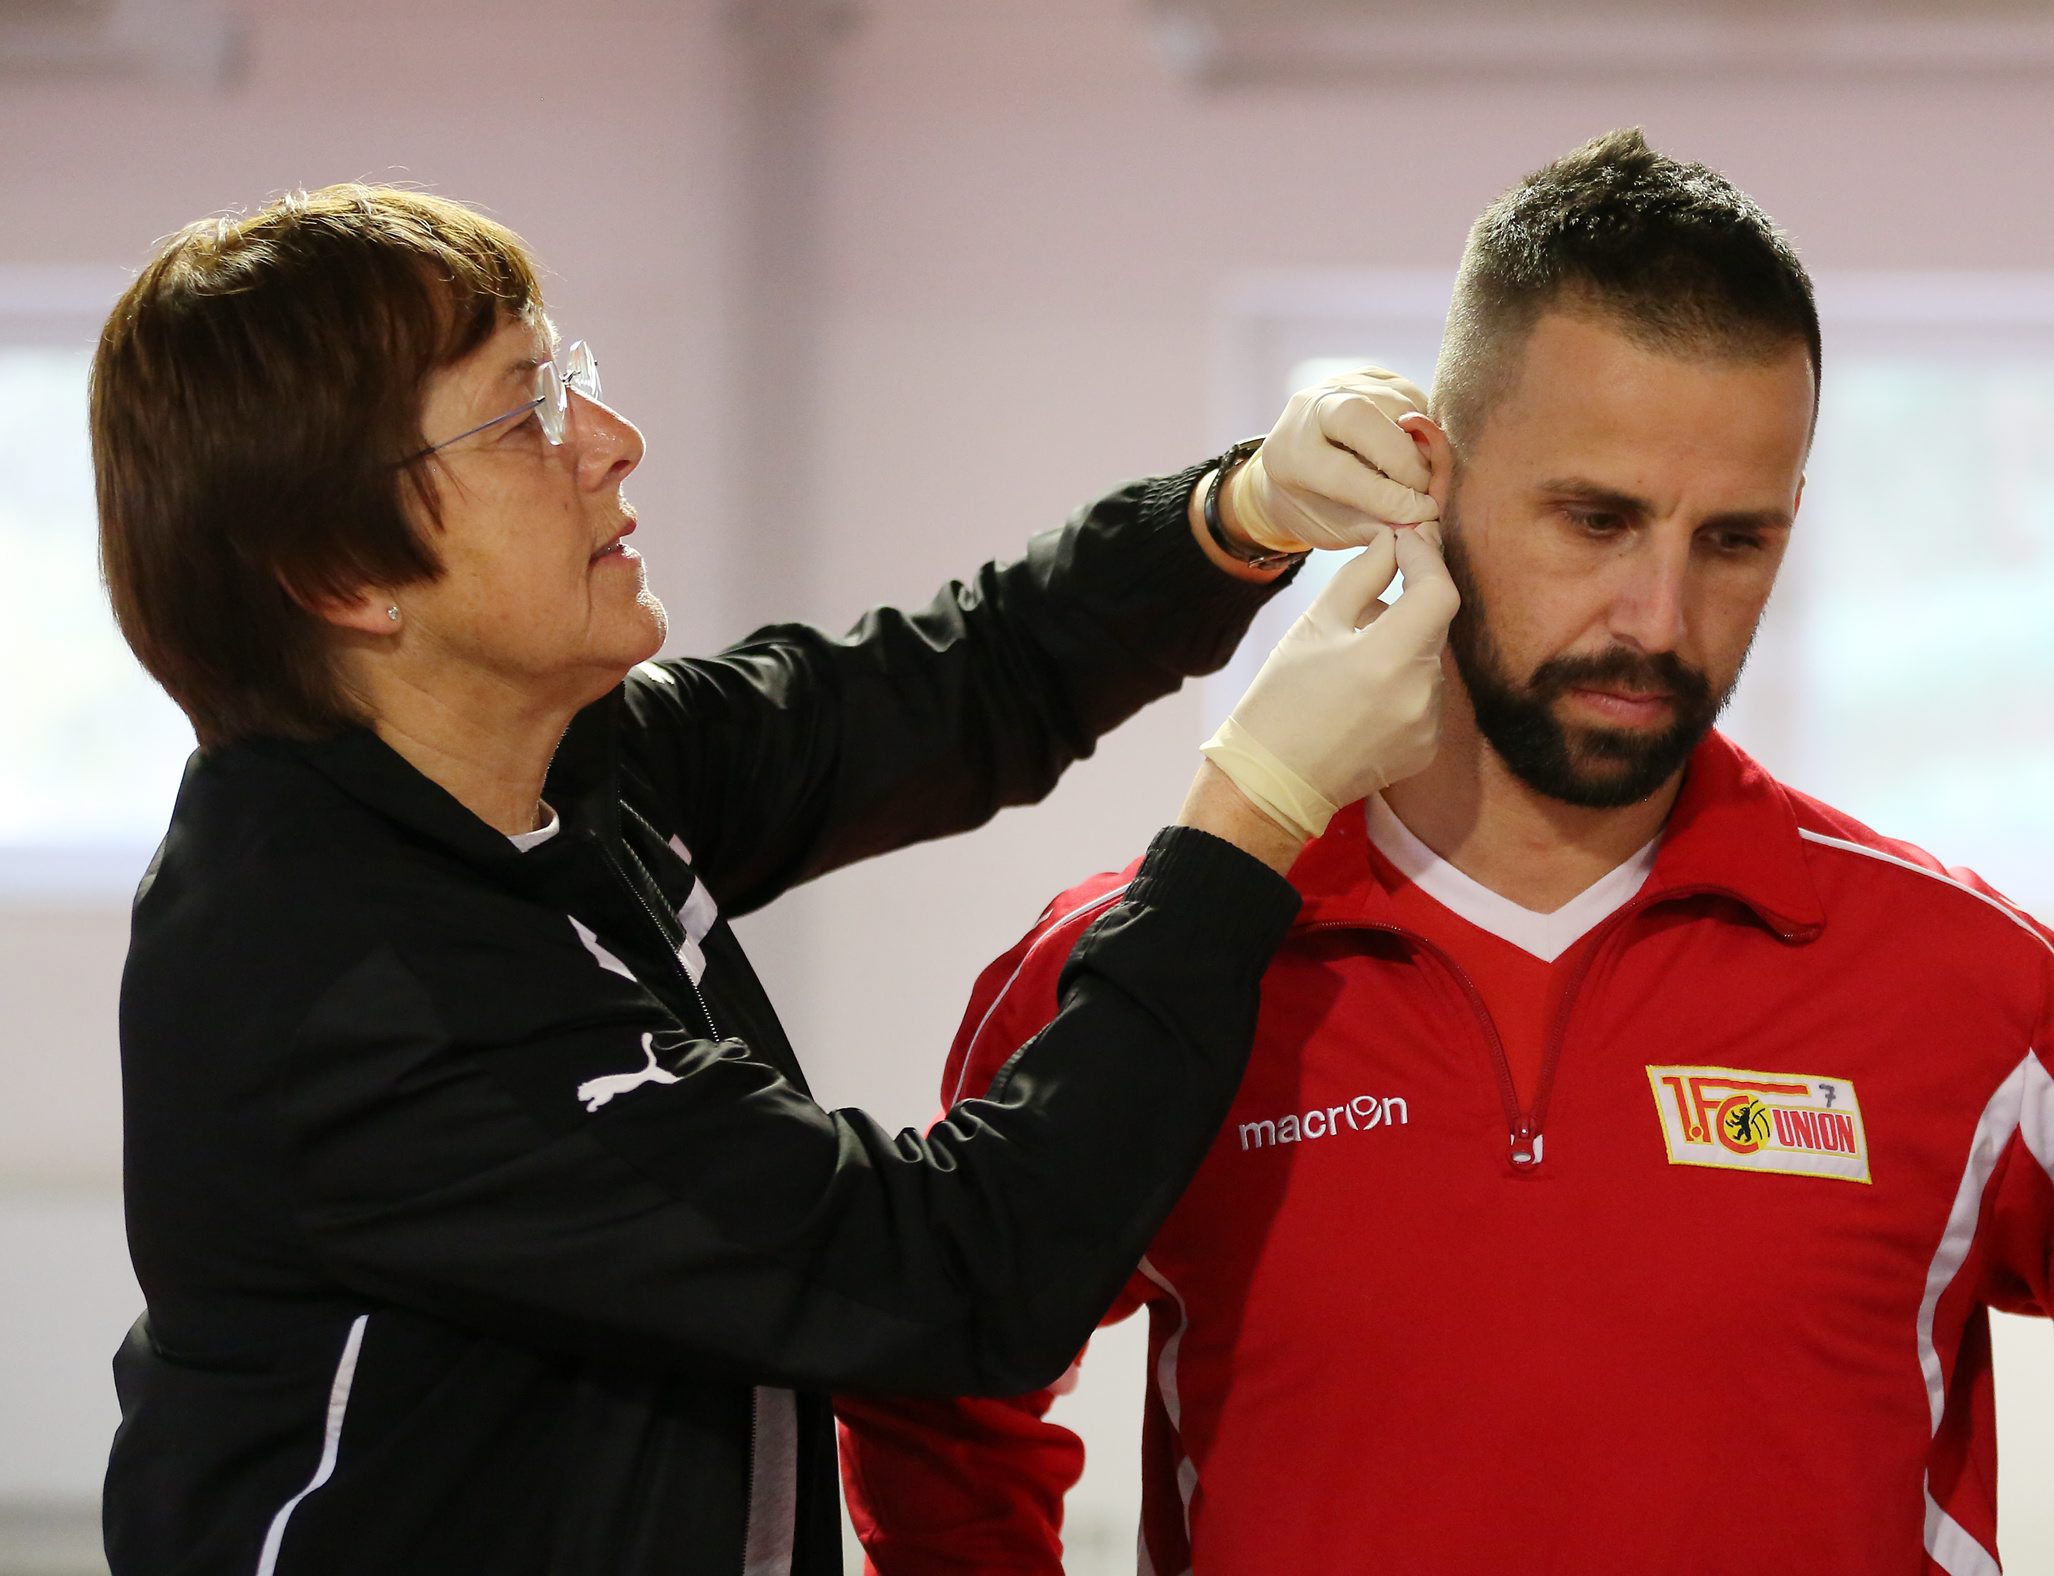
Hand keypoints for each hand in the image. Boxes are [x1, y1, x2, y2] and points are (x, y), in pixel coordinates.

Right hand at [1200, 523, 1458, 841]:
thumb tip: (1391, 544)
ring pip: (1427, 660)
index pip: (1438, 591)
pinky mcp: (1426, 748)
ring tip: (1350, 664)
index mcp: (1388, 658)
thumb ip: (1361, 577)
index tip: (1404, 543)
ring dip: (1402, 647)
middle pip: (1433, 625)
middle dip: (1406, 605)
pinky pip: (1424, 696)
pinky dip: (1401, 684)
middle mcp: (1419, 693)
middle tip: (1361, 607)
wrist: (1271, 781)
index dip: (1425, 559)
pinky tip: (1361, 699)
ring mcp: (1427, 725)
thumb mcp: (1313, 626)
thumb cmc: (1281, 700)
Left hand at [1223, 367, 1437, 554]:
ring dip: (1421, 441)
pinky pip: (1409, 392)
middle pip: (1361, 417)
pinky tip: (1420, 449)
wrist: (1299, 468)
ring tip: (1423, 474)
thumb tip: (1421, 520)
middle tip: (1427, 489)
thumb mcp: (1333, 528)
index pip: (1342, 472)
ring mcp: (1339, 384)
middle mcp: (1309, 409)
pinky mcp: (1369, 375)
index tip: (1423, 513)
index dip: (1389, 495)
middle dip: (1404, 458)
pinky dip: (1424, 423)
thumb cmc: (1316, 506)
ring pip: (1394, 402)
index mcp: (1290, 454)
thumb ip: (1372, 526)